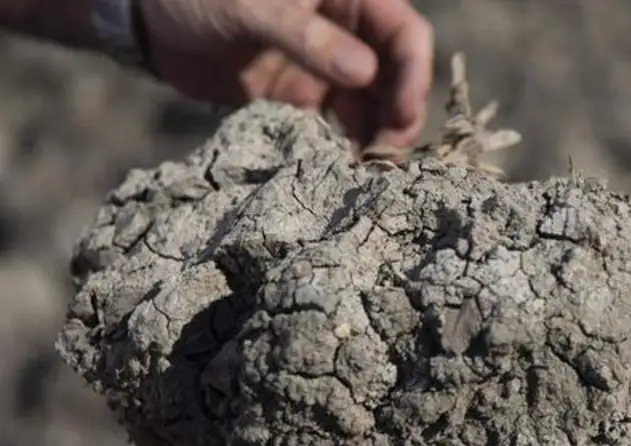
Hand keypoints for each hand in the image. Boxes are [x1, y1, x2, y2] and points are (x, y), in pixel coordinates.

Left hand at [134, 0, 434, 148]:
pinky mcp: (303, 100)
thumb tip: (366, 75)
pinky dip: (341, 150)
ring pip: (372, 108)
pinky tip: (339, 173)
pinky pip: (335, 128)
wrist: (147, 21)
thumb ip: (309, 39)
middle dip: (399, 117)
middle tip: (386, 157)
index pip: (405, 35)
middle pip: (396, 78)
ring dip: (375, 140)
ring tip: (367, 175)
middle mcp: (348, 34)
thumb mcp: (254, 8)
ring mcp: (326, 69)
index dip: (415, 74)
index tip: (403, 113)